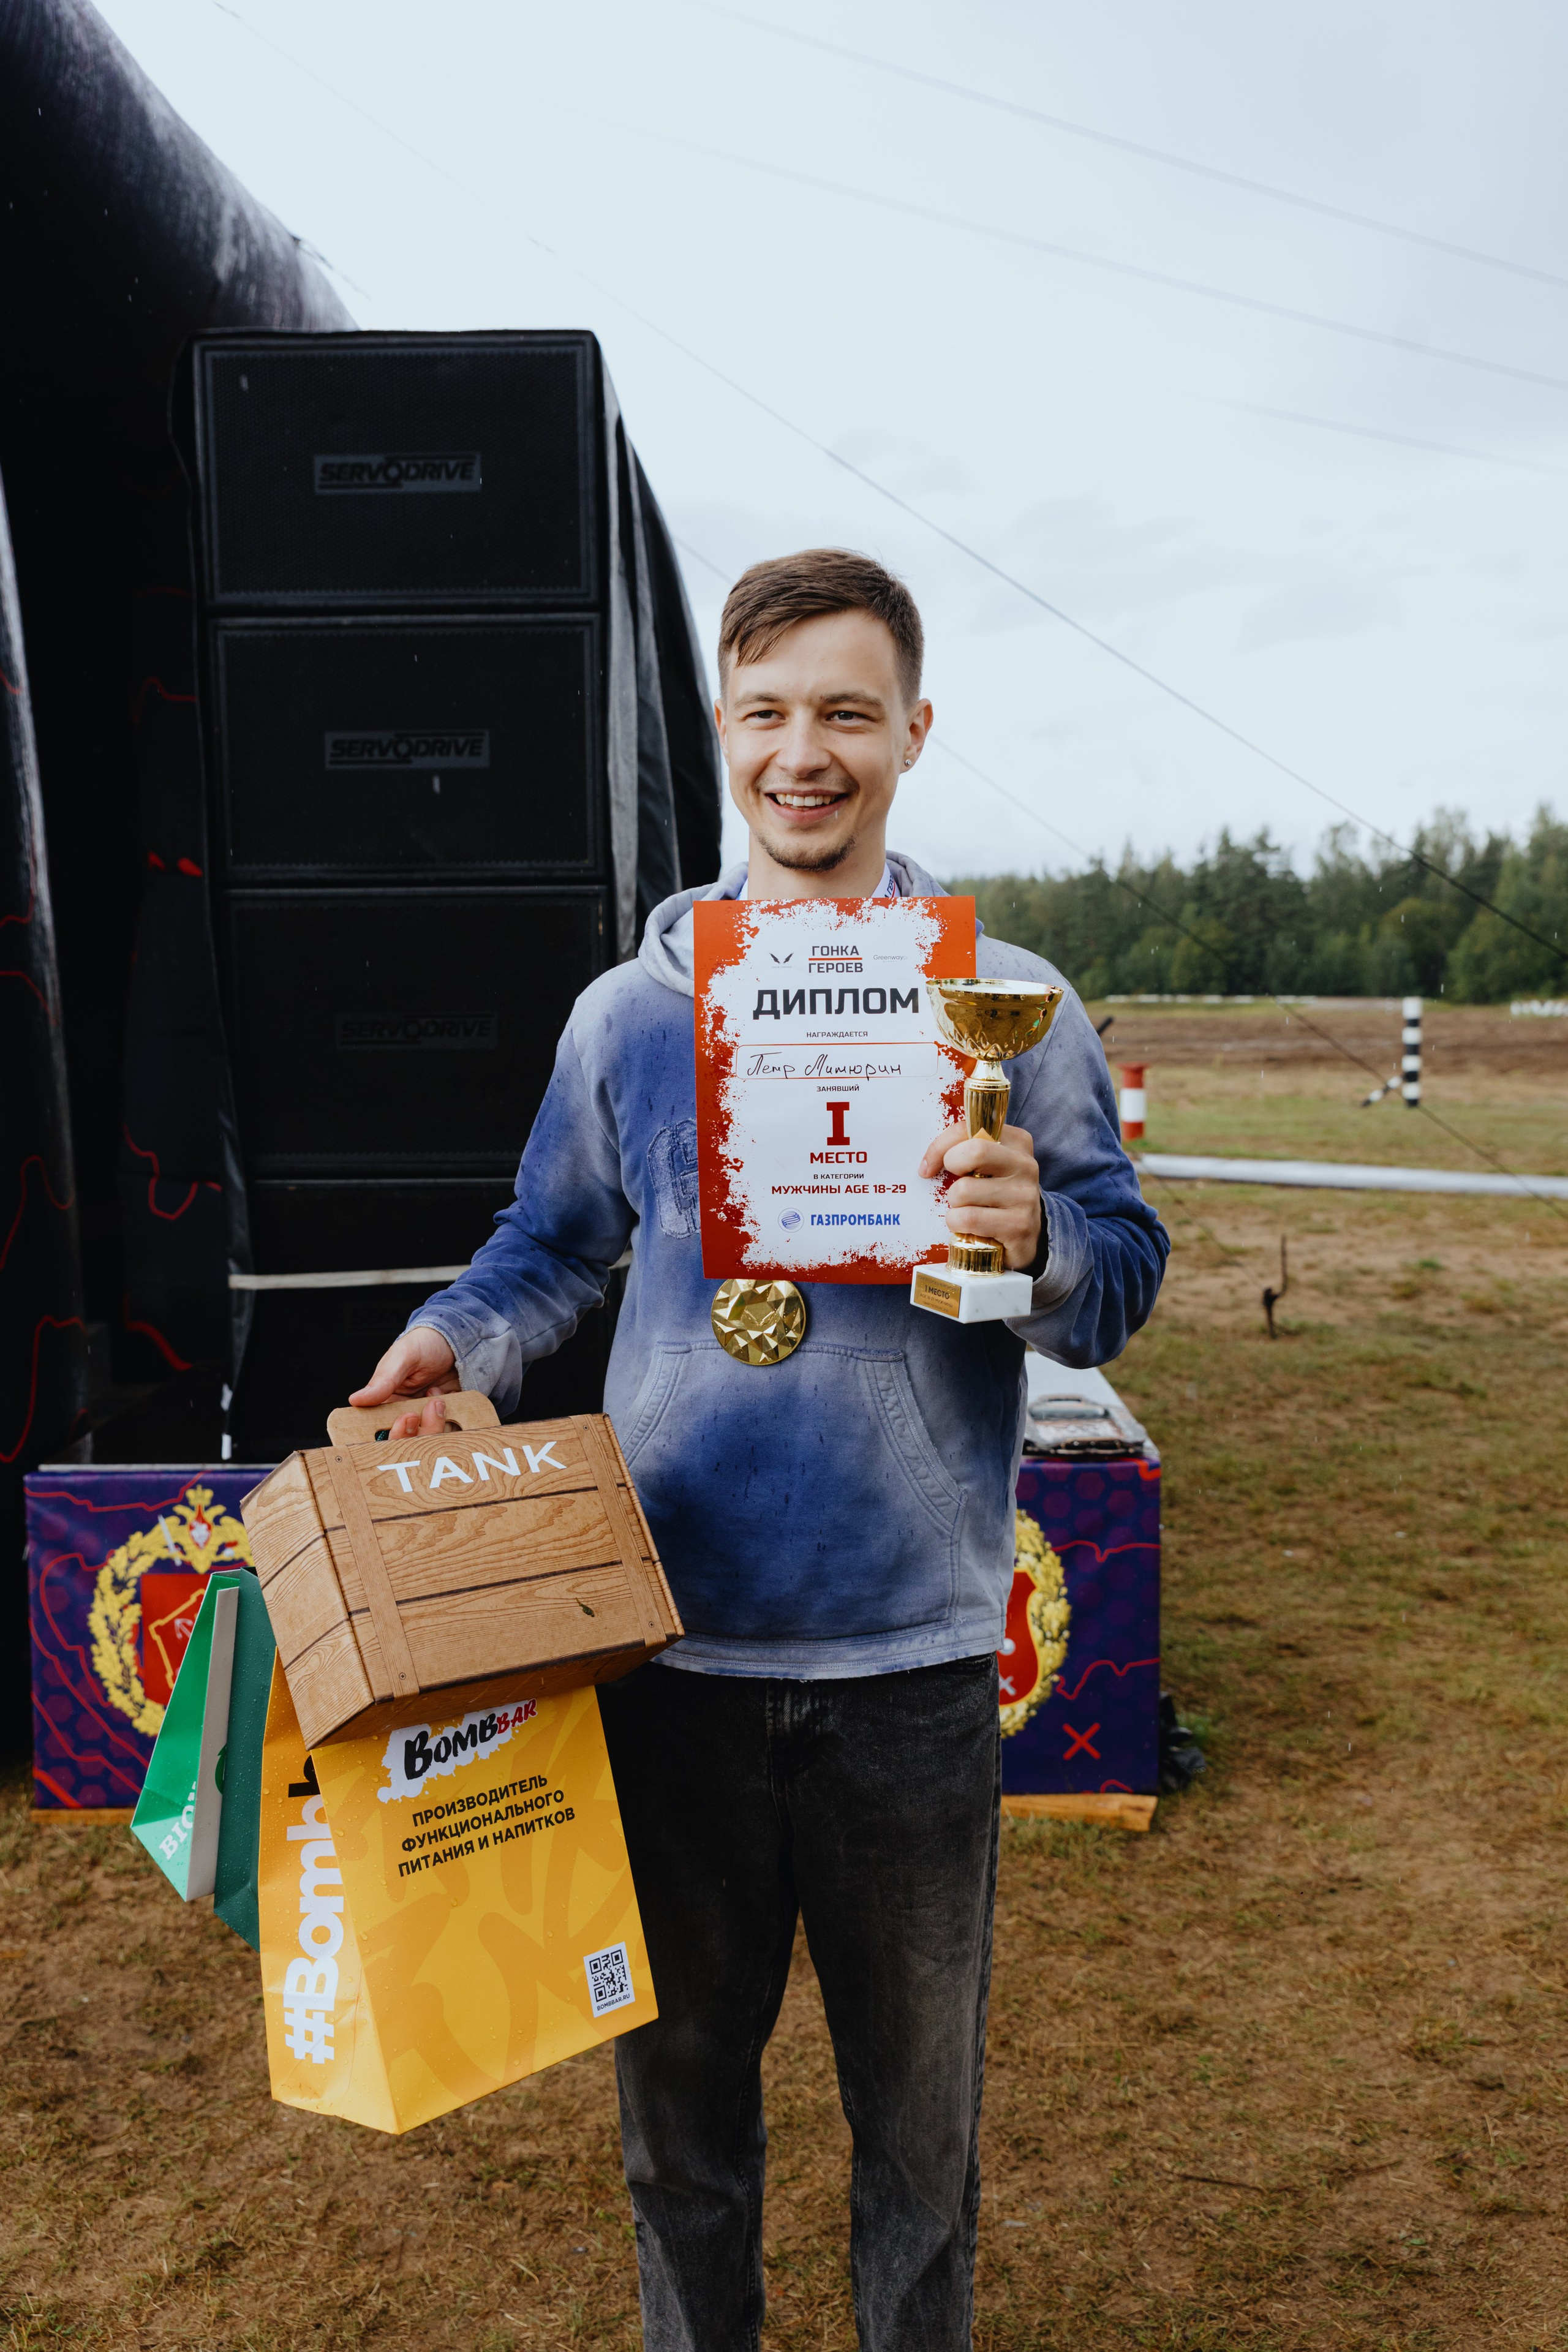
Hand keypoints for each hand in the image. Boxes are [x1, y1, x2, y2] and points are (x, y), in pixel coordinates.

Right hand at [349, 1327, 459, 1439]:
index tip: (407, 1417)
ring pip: (431, 1439)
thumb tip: (356, 1400)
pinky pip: (452, 1432)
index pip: (383, 1430)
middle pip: (409, 1441)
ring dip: (437, 1422)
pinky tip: (449, 1397)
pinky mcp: (448, 1418)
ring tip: (437, 1396)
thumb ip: (383, 1381)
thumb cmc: (423, 1344)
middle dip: (420, 1429)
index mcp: (387, 1403)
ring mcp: (428, 1418)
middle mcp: (406, 1415)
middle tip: (429, 1403)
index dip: (395, 1432)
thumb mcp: (402, 1357)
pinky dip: (455, 1421)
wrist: (454, 1339)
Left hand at [919, 1120, 1042, 1272]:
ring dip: (953, 1204)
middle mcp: (1025, 1165)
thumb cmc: (996, 1194)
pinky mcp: (1018, 1225)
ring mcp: (1025, 1196)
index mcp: (1016, 1142)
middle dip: (951, 1168)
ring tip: (966, 1209)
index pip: (968, 1129)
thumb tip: (928, 1161)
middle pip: (974, 1152)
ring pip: (964, 1190)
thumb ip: (965, 1150)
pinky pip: (968, 1219)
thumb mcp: (988, 1165)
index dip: (940, 1146)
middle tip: (951, 1184)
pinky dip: (957, 1223)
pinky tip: (968, 1227)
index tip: (928, 1166)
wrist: (1027, 1232)